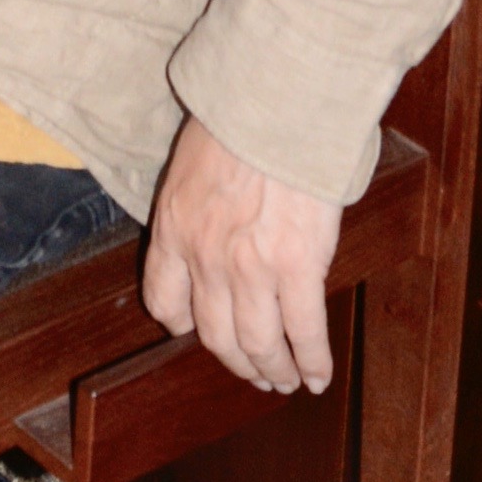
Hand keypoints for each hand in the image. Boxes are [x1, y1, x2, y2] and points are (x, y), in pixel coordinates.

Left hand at [142, 117, 341, 393]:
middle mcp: (204, 257)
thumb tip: (220, 234)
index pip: (164, 301)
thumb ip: (199, 210)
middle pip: (214, 336)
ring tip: (286, 379)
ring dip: (274, 370)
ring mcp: (250, 268)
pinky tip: (318, 375)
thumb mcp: (193, 166)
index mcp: (173, 227)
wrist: (272, 103)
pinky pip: (303, 333)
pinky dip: (311, 363)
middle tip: (255, 372)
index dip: (184, 327)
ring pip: (258, 346)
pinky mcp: (297, 267)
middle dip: (236, 362)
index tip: (199, 334)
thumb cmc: (237, 121)